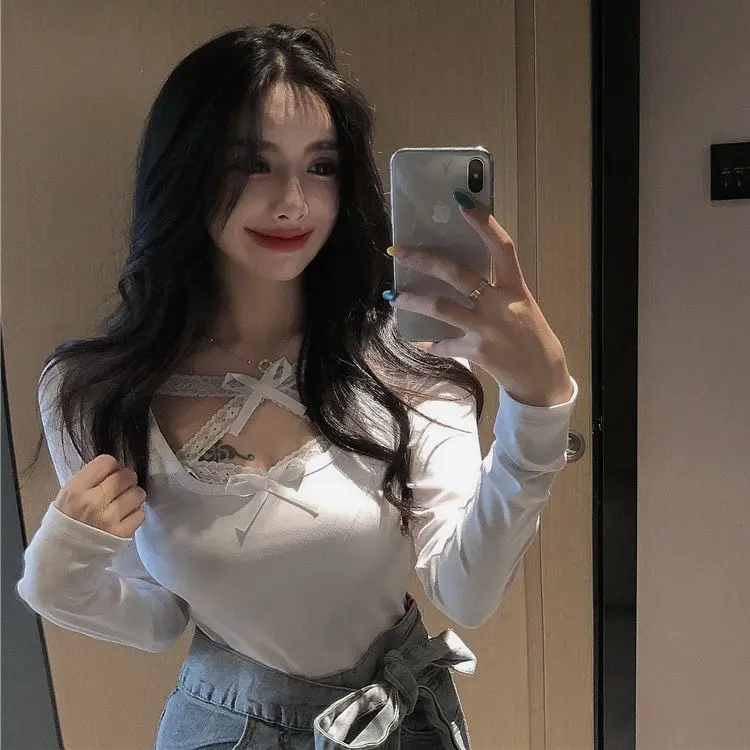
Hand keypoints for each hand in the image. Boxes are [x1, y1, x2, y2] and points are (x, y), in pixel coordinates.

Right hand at [54, 455, 146, 537]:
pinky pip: (140, 514)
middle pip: (127, 476)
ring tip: (122, 504)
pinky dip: (134, 515)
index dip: (111, 467)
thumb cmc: (65, 523)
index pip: (107, 462)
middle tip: (120, 489)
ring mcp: (109, 519)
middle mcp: (93, 503)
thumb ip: (90, 480)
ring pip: (138, 493)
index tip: (109, 475)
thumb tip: (115, 468)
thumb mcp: (67, 497)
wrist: (61, 558)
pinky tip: (123, 519)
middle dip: (126, 480)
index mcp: (75, 491)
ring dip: (133, 496)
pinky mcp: (122, 533)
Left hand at [385, 191, 573, 406]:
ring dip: (412, 300)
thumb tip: (457, 269)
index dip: (482, 222)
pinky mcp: (476, 351)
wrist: (541, 375)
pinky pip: (444, 344)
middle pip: (457, 273)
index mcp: (515, 287)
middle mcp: (501, 304)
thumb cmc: (530, 333)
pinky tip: (422, 341)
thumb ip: (495, 285)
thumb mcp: (520, 303)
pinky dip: (431, 342)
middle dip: (424, 259)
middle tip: (398, 251)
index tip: (460, 200)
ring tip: (393, 296)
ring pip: (440, 307)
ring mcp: (487, 328)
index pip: (501, 247)